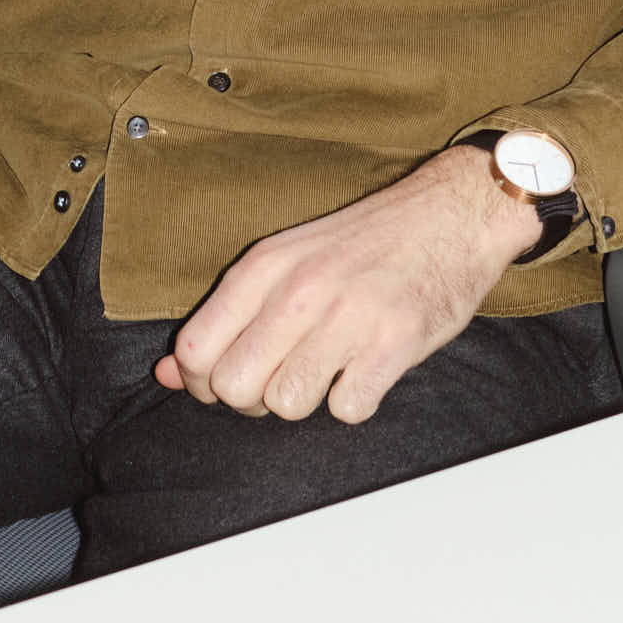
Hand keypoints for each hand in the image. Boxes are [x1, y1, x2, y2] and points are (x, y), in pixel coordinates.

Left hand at [153, 146, 543, 423]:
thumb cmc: (366, 243)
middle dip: (251, 401)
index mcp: (264, 266)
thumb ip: (227, 316)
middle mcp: (300, 289)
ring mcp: (348, 315)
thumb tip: (169, 374)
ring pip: (286, 405)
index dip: (204, 383)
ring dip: (305, 401)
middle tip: (283, 379)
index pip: (195, 349)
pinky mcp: (396, 341)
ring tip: (328, 370)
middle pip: (233, 387)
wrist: (454, 213)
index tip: (233, 379)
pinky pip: (347, 409)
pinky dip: (354, 401)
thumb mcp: (286, 262)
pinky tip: (365, 370)